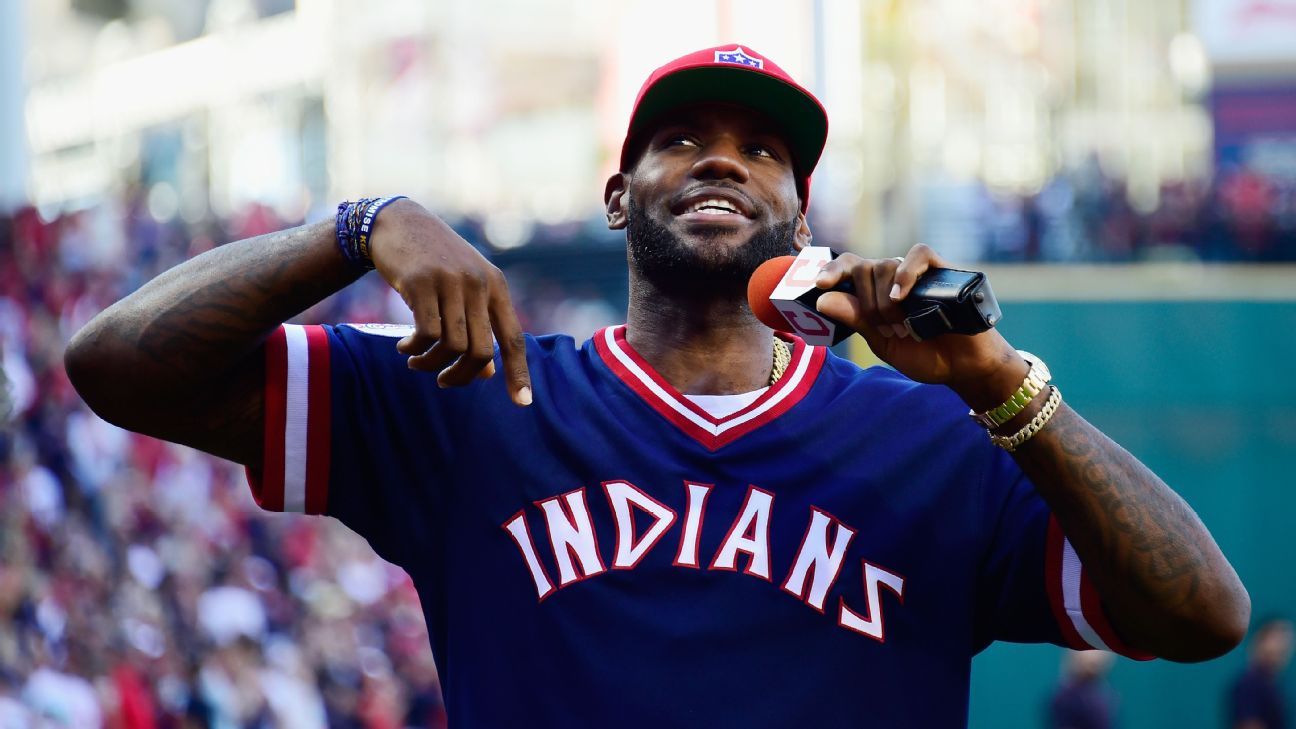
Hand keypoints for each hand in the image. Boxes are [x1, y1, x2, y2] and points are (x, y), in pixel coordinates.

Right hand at [369, 199, 531, 405]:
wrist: (397, 222)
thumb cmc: (434, 262)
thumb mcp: (464, 291)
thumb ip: (479, 327)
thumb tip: (488, 374)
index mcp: (496, 287)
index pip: (514, 338)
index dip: (518, 373)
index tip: (523, 403)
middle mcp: (479, 284)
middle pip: (482, 351)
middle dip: (462, 377)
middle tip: (443, 381)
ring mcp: (451, 282)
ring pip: (452, 346)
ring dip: (432, 364)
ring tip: (416, 362)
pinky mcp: (421, 282)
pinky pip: (426, 333)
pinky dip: (415, 349)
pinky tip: (405, 347)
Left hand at [813, 244, 1026, 409]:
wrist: (964, 367)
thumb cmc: (924, 354)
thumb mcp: (882, 342)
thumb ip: (856, 320)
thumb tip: (823, 299)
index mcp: (876, 292)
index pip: (849, 268)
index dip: (832, 271)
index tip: (820, 284)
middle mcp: (894, 277)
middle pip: (864, 268)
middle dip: (868, 304)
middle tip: (888, 330)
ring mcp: (918, 272)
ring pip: (886, 263)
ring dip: (887, 301)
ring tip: (904, 326)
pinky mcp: (943, 270)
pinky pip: (919, 254)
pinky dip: (906, 272)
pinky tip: (901, 294)